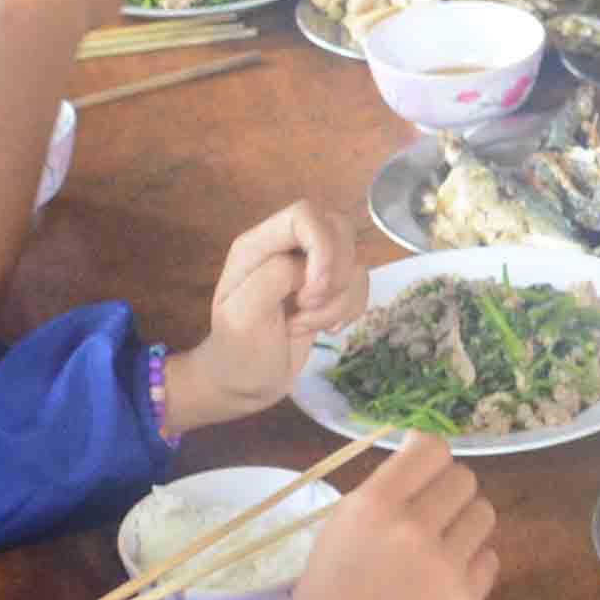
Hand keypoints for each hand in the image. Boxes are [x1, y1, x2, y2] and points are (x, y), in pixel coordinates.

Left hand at [164, 200, 367, 431]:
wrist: (246, 384)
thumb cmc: (238, 352)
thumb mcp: (243, 315)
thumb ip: (274, 277)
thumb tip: (310, 268)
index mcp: (257, 245)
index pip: (304, 215)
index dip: (322, 248)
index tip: (313, 292)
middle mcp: (286, 248)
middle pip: (337, 229)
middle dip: (334, 276)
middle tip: (307, 308)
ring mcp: (310, 267)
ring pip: (354, 259)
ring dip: (339, 300)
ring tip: (306, 324)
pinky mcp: (329, 289)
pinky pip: (361, 282)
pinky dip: (351, 309)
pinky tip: (326, 329)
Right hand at [267, 434, 502, 599]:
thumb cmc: (325, 594)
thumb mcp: (340, 527)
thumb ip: (383, 494)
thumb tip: (422, 458)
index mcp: (374, 505)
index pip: (430, 449)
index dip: (432, 455)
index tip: (426, 471)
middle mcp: (412, 528)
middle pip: (464, 479)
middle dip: (450, 493)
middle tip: (432, 516)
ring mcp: (443, 566)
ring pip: (484, 515)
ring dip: (465, 525)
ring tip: (440, 548)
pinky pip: (489, 559)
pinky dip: (472, 565)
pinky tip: (445, 580)